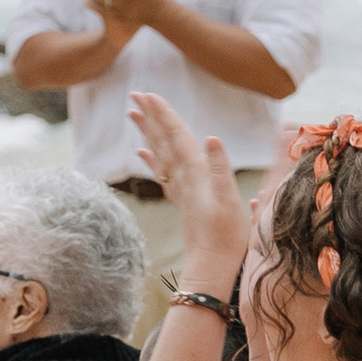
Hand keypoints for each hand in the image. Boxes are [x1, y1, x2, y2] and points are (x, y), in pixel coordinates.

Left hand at [126, 89, 249, 298]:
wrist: (212, 266)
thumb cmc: (226, 236)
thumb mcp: (229, 200)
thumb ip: (220, 169)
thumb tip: (212, 138)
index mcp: (195, 172)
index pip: (176, 135)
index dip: (164, 113)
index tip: (149, 94)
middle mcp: (183, 177)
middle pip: (164, 139)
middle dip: (151, 115)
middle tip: (135, 94)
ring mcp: (180, 189)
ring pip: (160, 153)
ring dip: (148, 132)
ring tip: (132, 114)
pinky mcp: (182, 200)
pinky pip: (162, 173)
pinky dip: (152, 159)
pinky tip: (141, 153)